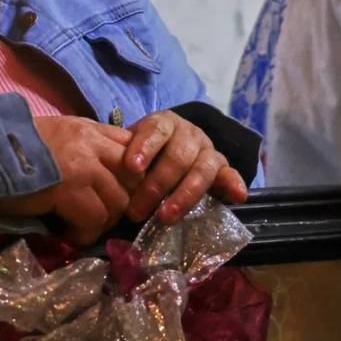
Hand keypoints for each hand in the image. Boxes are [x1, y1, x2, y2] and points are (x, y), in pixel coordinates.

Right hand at [0, 117, 133, 245]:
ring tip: (81, 227)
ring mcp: (82, 165)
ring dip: (102, 222)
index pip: (133, 148)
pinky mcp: (68, 188)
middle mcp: (90, 142)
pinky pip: (94, 219)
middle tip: (99, 216)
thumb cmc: (11, 150)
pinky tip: (68, 233)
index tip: (117, 194)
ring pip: (117, 202)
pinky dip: (83, 232)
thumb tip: (107, 176)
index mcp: (88, 128)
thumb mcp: (56, 138)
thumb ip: (84, 149)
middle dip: (121, 204)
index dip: (132, 176)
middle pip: (133, 179)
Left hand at [119, 111, 247, 224]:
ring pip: (201, 169)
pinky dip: (234, 184)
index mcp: (164, 123)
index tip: (131, 168)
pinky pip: (231, 174)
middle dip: (156, 186)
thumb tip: (102, 180)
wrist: (167, 149)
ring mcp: (208, 150)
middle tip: (135, 211)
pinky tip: (238, 197)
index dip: (144, 148)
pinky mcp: (222, 167)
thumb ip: (119, 158)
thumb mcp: (128, 148)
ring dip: (184, 195)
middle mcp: (189, 133)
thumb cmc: (141, 153)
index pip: (156, 130)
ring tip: (166, 217)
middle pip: (178, 156)